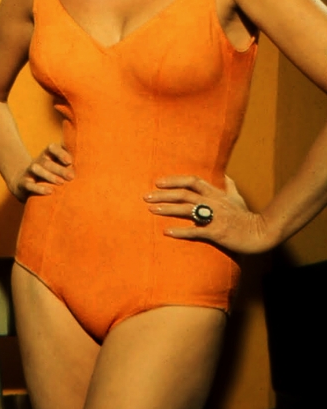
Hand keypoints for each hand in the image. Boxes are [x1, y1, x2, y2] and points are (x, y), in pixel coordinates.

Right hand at [11, 143, 73, 202]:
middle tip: (72, 176)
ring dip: (49, 176)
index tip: (71, 161)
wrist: (24, 183)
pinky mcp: (23, 183)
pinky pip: (29, 184)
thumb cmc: (49, 174)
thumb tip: (95, 159)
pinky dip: (39, 188)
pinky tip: (49, 191)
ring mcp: (30, 171)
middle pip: (48, 161)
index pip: (52, 148)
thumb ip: (70, 163)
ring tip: (61, 183)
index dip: (61, 152)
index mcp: (48, 155)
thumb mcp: (57, 166)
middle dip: (60, 168)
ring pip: (37, 169)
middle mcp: (38, 161)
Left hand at [145, 174, 271, 253]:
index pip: (192, 181)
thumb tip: (226, 175)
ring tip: (152, 210)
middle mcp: (213, 202)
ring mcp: (215, 217)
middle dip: (164, 194)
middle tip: (146, 196)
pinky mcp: (217, 232)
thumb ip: (230, 186)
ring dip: (168, 209)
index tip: (158, 182)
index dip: (174, 180)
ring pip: (187, 210)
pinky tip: (167, 232)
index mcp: (216, 193)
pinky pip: (196, 231)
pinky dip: (181, 231)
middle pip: (184, 194)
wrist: (261, 233)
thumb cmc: (247, 217)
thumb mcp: (238, 197)